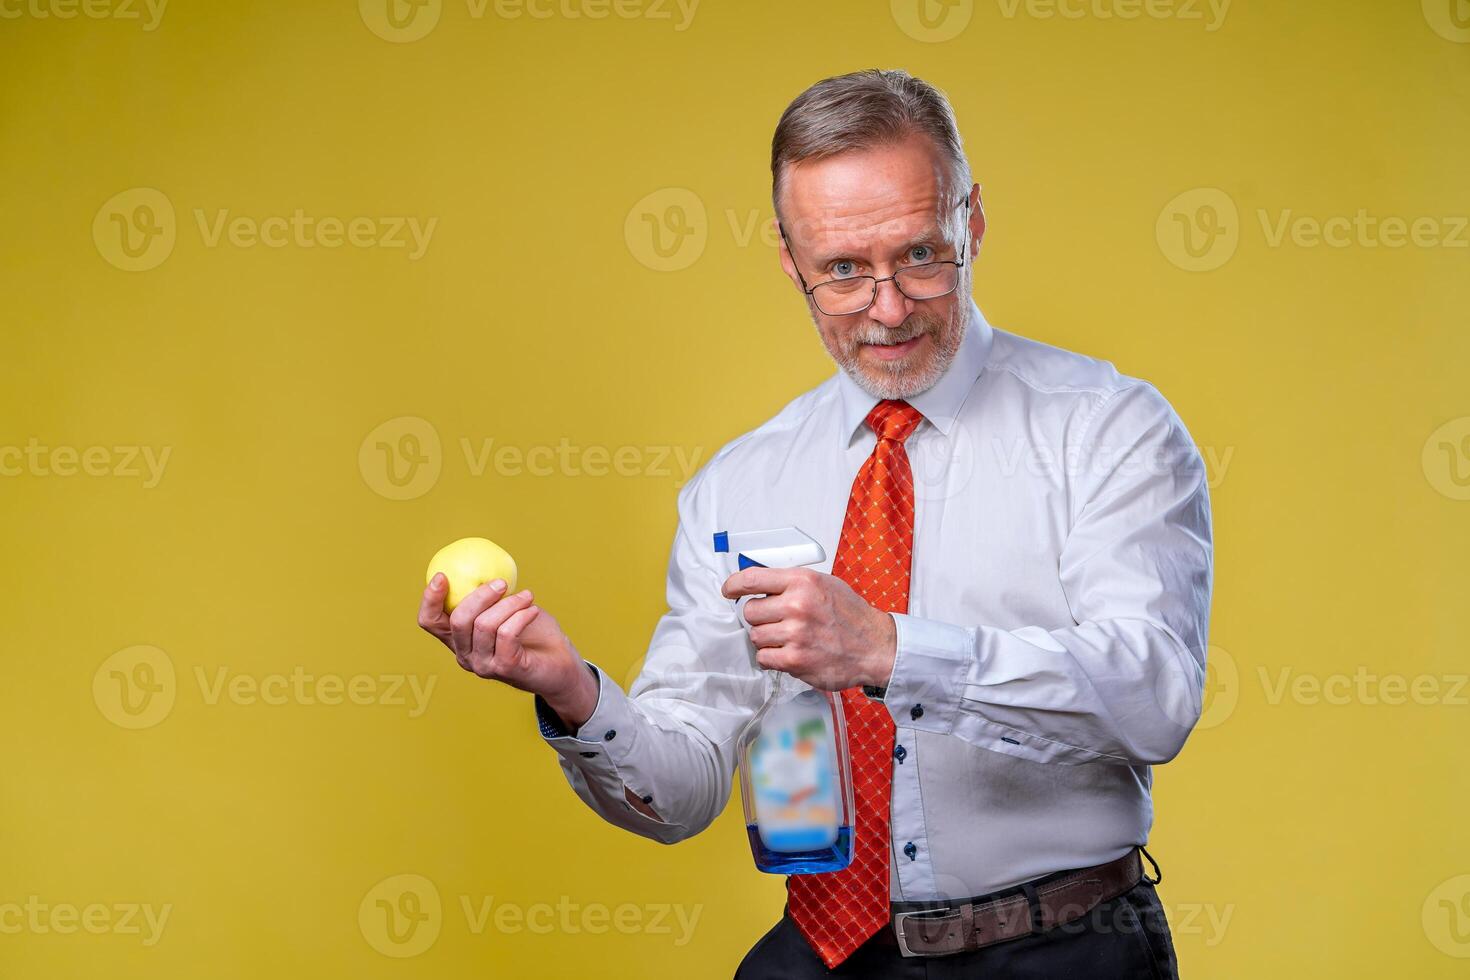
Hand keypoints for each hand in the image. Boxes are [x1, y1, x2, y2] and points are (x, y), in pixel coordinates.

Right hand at [417, 574, 597, 727]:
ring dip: (510, 603)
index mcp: (459, 640)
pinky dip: (521, 616)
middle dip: (481, 595)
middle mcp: (466, 656)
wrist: (560, 667)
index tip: (442, 576)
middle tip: (502, 583)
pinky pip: (507, 633)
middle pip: (458, 620)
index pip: (430, 622)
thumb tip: (484, 564)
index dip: (430, 599)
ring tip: (528, 596)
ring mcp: (484, 665)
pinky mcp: (505, 668)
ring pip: (485, 625)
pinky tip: (533, 610)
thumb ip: (491, 596)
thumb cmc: (533, 634)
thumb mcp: (507, 610)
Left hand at [721, 567, 895, 690]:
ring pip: (756, 636)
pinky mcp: (795, 660)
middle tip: (776, 621)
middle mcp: (797, 605)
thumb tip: (761, 584)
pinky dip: (772, 658)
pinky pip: (764, 658)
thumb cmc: (850, 615)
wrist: (875, 646)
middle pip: (750, 611)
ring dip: (767, 639)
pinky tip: (789, 653)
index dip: (734, 585)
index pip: (752, 578)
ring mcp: (795, 634)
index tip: (728, 591)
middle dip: (759, 618)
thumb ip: (793, 582)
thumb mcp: (824, 583)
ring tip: (789, 638)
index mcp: (802, 581)